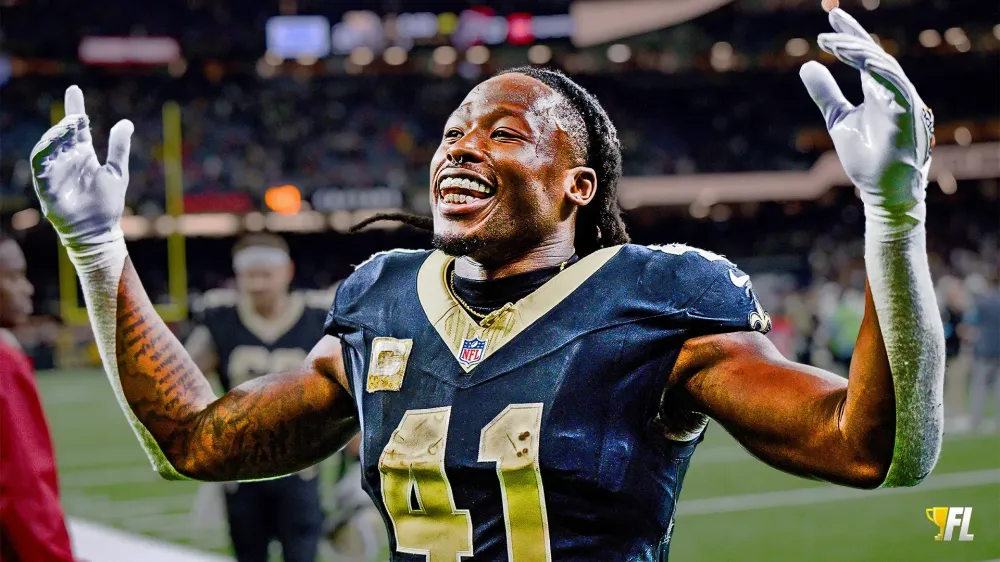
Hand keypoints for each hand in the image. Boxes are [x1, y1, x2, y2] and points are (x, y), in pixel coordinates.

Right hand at [30, 86, 133, 247]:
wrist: (98, 231)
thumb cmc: (107, 204)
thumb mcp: (117, 172)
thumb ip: (119, 148)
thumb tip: (126, 122)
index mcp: (83, 155)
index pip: (76, 128)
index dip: (74, 108)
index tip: (74, 89)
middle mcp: (66, 160)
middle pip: (60, 135)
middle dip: (66, 123)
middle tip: (78, 116)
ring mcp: (55, 172)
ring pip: (47, 148)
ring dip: (55, 136)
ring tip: (68, 128)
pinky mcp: (46, 187)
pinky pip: (39, 167)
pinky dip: (44, 155)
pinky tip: (51, 147)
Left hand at [800, 8, 933, 214]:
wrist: (882, 190)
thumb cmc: (866, 157)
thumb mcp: (838, 118)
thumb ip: (826, 93)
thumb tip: (806, 65)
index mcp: (878, 89)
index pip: (865, 55)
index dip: (851, 35)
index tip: (832, 17)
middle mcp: (893, 90)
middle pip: (875, 54)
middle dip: (854, 37)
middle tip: (829, 26)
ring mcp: (903, 100)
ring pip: (884, 66)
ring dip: (860, 53)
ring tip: (834, 44)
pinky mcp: (909, 114)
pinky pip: (897, 85)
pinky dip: (879, 71)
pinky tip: (861, 62)